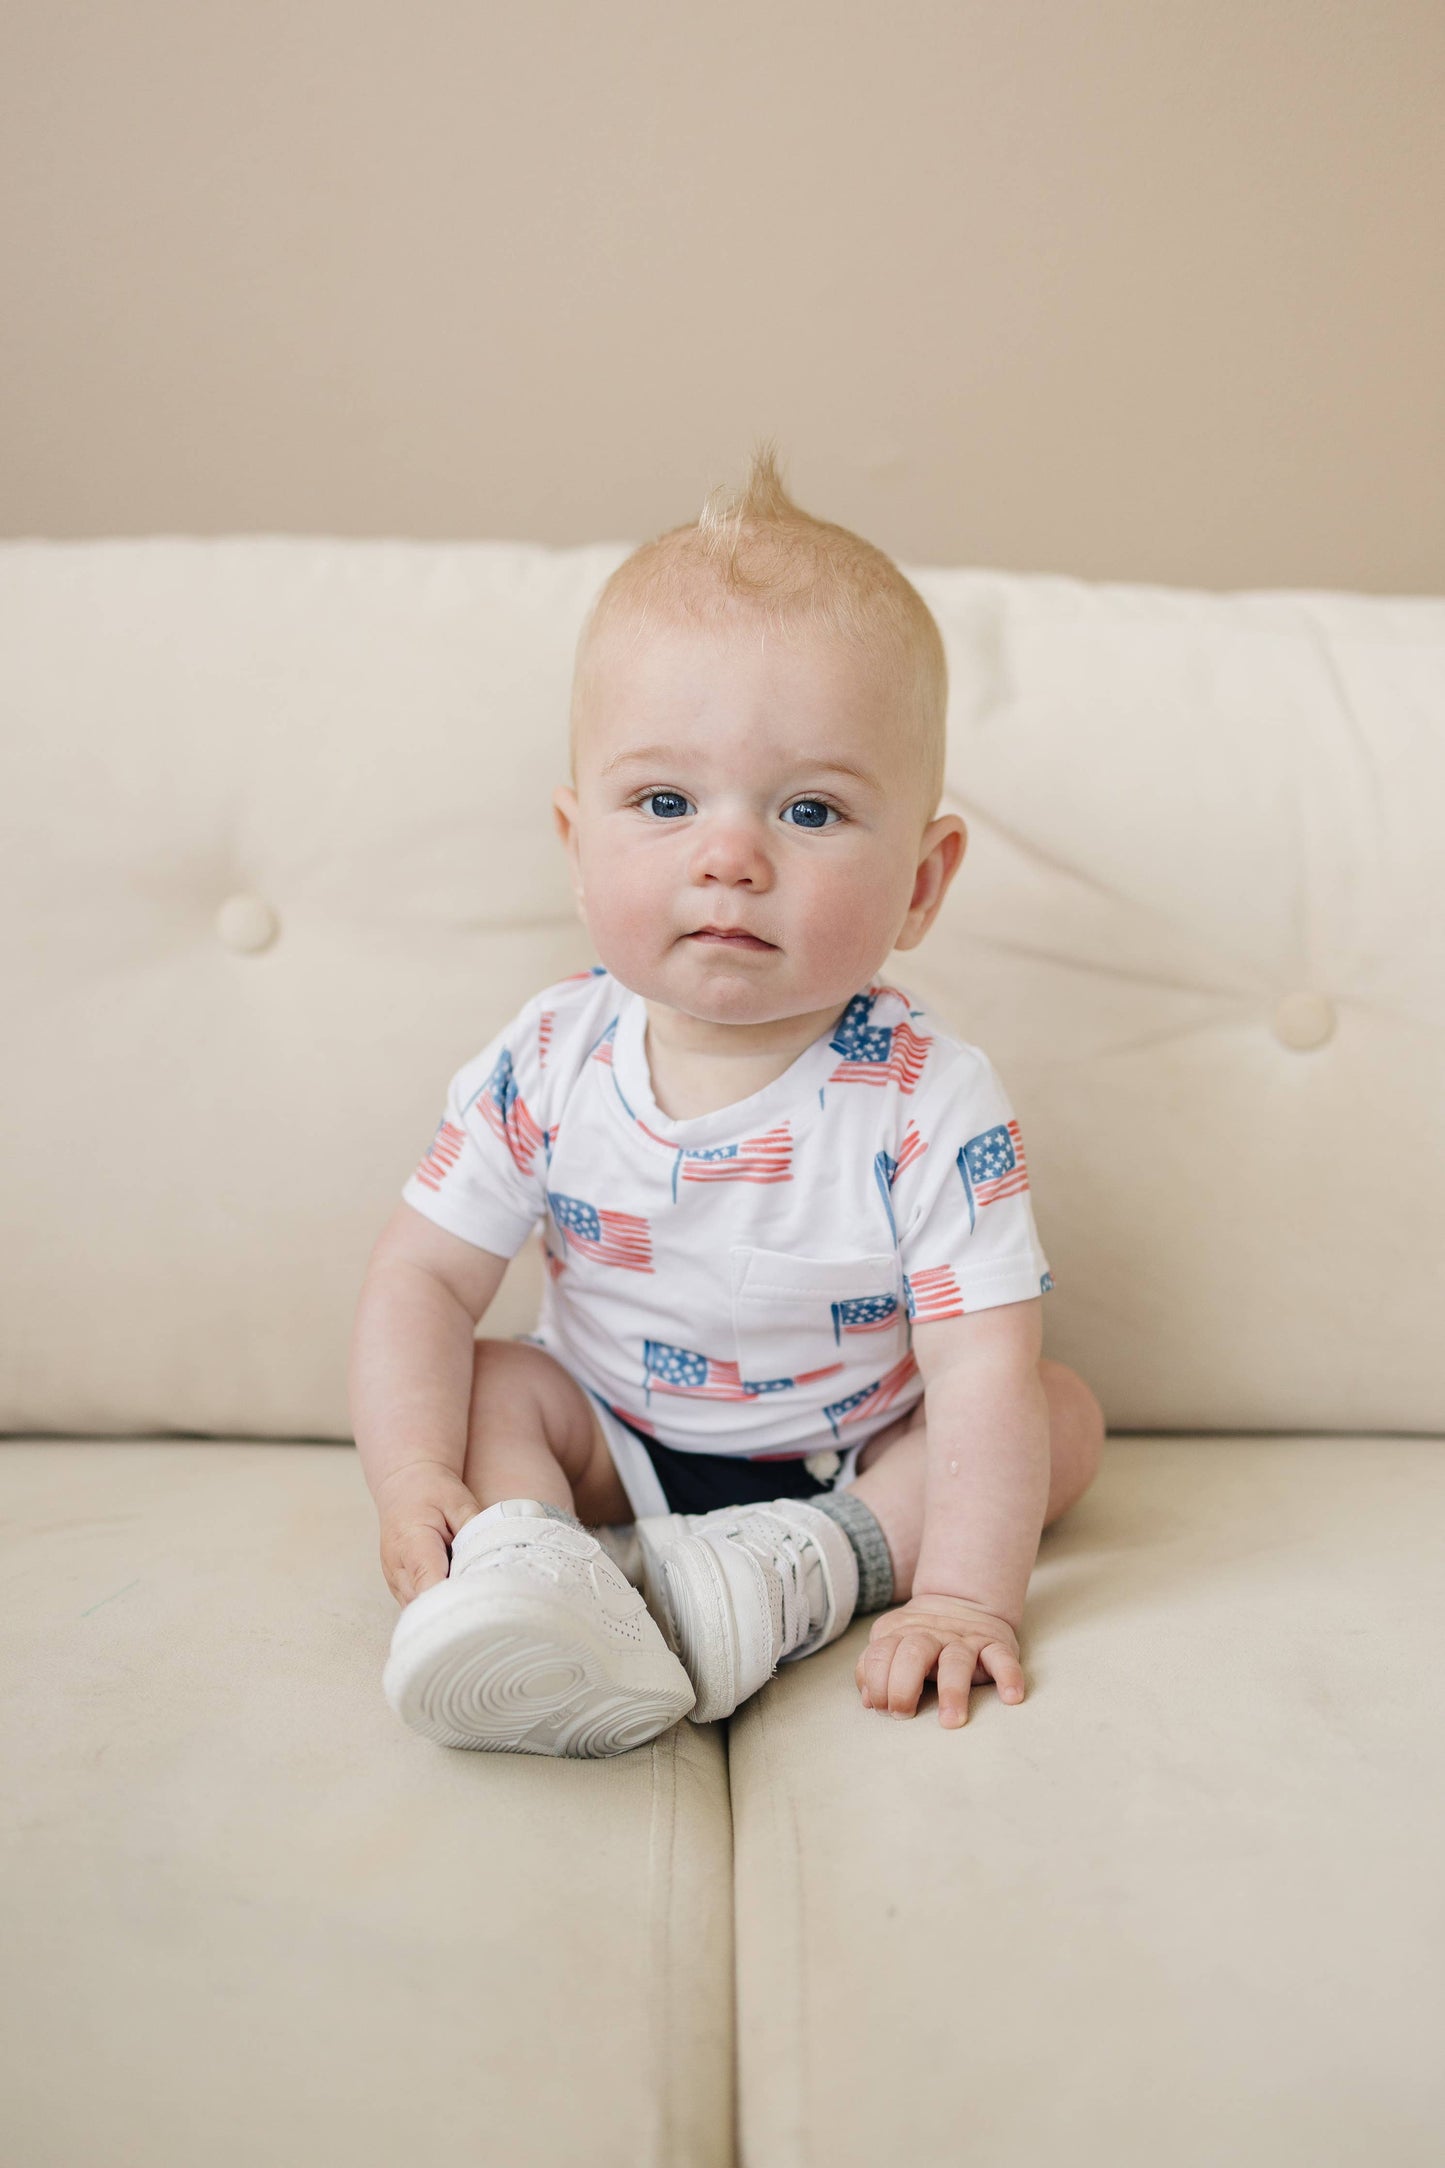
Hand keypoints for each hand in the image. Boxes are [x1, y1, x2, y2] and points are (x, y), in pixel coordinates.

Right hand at [375, 1462, 482, 1606]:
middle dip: (456, 1604)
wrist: (405, 1486)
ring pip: (423, 1612)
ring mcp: (395, 1582)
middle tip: (485, 1594)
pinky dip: (440, 1604)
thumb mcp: (459, 1501)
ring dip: (447, 1606)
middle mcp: (397, 1569)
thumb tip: (494, 1558)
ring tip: (472, 1590)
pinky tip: (457, 1590)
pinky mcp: (399, 1589)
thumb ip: (475, 1531)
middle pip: (426, 1605)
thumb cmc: (432, 1491)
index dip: (454, 1596)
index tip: (479, 1595)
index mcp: (412, 1543)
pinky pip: (420, 1606)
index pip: (429, 1583)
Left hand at [855, 1593, 1025, 1727]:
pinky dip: (1008, 1676)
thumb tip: (869, 1701)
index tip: (881, 1707)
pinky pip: (1002, 1658)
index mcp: (903, 1634)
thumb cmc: (921, 1637)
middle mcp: (933, 1635)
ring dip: (952, 1690)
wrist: (961, 1599)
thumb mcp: (892, 1640)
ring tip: (951, 1721)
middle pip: (914, 1652)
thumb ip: (875, 1666)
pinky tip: (1011, 1698)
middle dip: (903, 1686)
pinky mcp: (994, 1644)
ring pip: (956, 1659)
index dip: (876, 1681)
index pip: (882, 1652)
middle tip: (902, 1714)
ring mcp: (965, 1639)